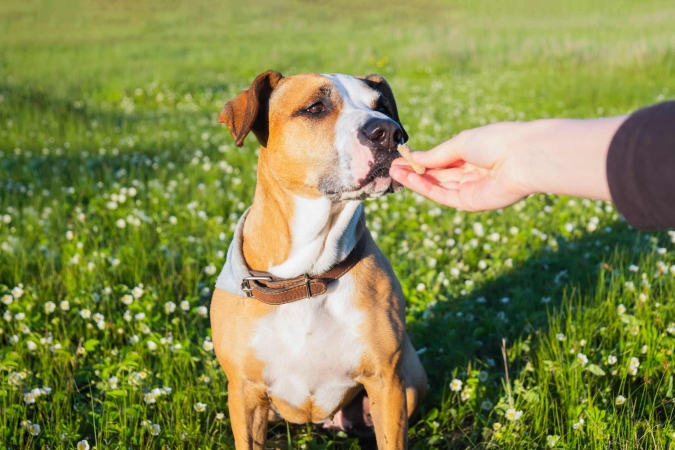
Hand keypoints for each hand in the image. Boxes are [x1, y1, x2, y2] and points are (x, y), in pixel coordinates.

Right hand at [390, 122, 532, 211]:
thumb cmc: (497, 141)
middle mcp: (473, 172)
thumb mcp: (461, 143)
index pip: (443, 159)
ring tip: (394, 173)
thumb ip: (437, 155)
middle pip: (438, 175)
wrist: (524, 158)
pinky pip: (444, 196)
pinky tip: (410, 178)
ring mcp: (472, 188)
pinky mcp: (472, 202)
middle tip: (392, 168)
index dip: (422, 160)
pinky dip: (426, 189)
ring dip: (416, 180)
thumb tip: (414, 158)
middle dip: (415, 171)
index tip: (402, 157)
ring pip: (438, 186)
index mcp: (474, 153)